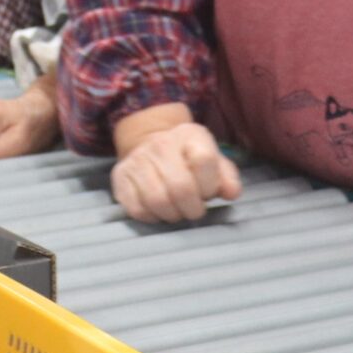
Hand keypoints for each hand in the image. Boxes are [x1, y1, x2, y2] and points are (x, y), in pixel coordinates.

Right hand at [111, 106, 240, 223]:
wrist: (150, 144)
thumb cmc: (188, 159)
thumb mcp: (214, 161)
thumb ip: (227, 177)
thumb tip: (231, 193)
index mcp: (190, 135)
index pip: (205, 160)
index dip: (210, 185)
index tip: (208, 192)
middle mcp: (161, 144)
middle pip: (181, 187)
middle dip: (192, 208)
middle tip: (194, 211)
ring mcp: (138, 160)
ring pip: (158, 201)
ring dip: (173, 215)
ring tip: (177, 211)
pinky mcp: (121, 178)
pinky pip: (138, 209)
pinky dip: (153, 217)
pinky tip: (159, 211)